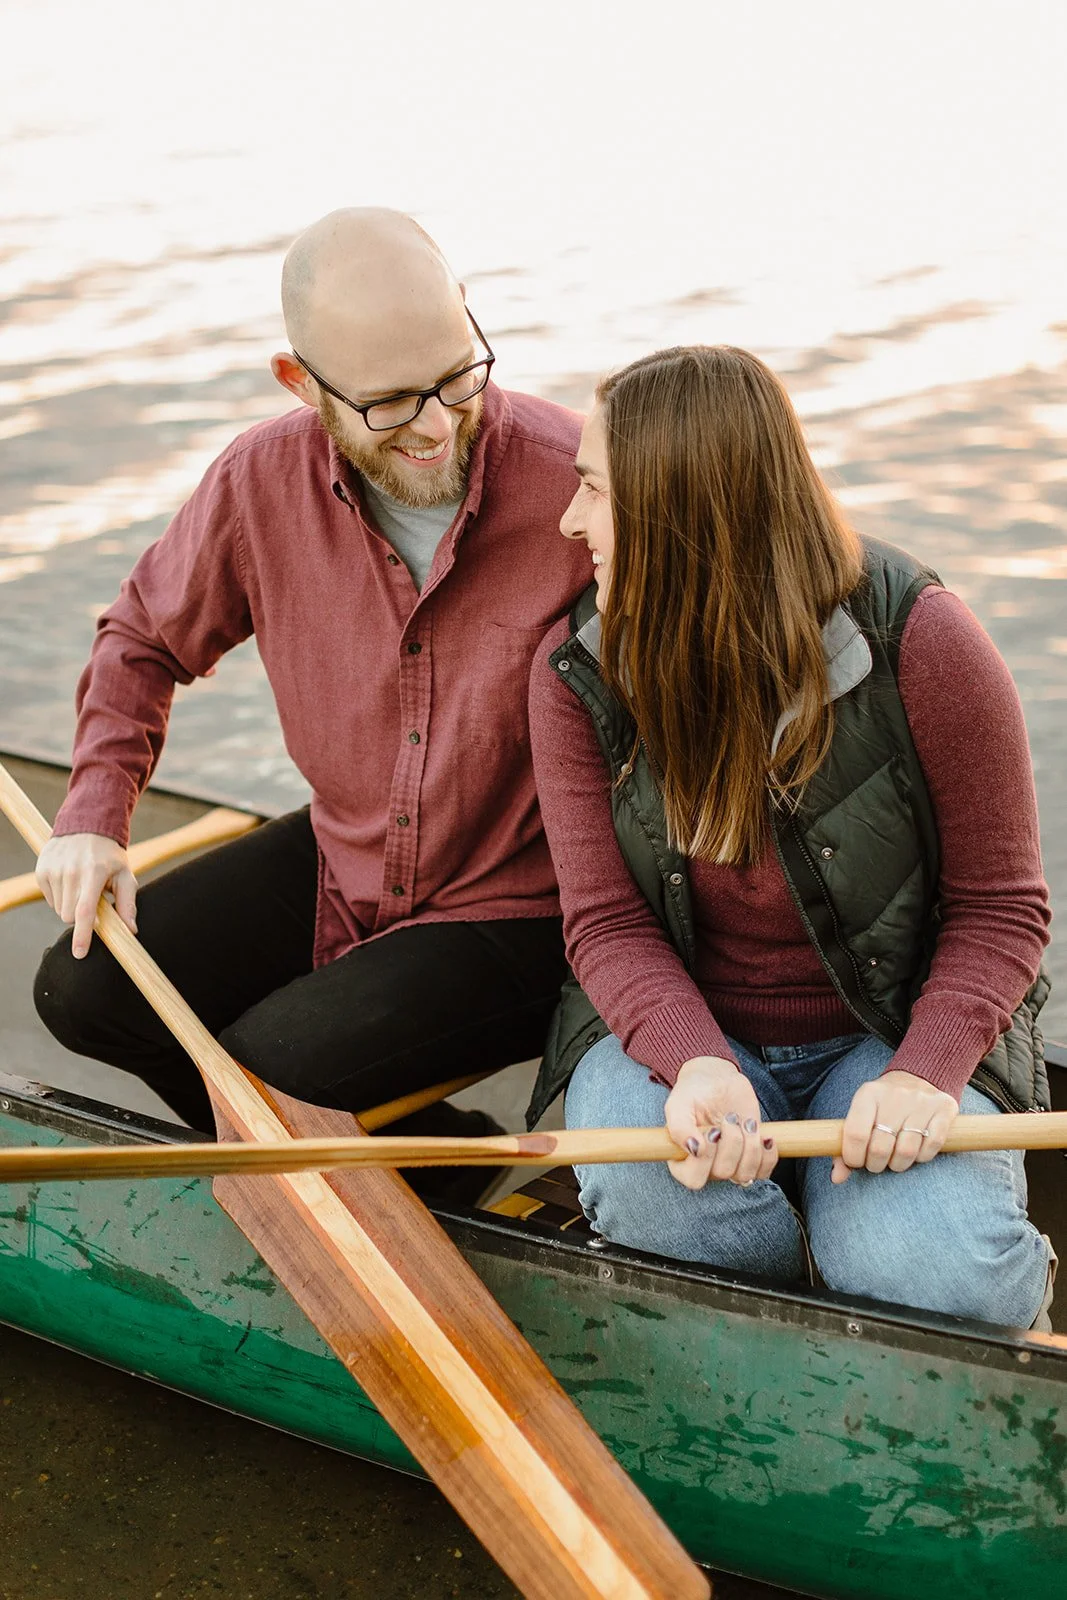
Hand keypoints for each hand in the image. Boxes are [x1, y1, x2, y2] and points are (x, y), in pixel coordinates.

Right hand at [35, 832, 137, 958]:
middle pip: (69, 916)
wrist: (86, 826)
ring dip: (70, 906)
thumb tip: (131, 931)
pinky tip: (70, 882)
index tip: (79, 954)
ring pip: (59, 910)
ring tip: (82, 887)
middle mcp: (70, 872)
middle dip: (81, 917)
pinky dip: (60, 897)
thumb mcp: (124, 875)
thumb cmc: (109, 855)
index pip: (84, 911)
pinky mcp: (42, 871)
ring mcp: (53, 871)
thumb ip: (127, 904)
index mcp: (93, 873)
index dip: (82, 935)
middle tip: (92, 901)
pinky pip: (49, 900)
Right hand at [664, 1056, 777, 1190]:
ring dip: (750, 1146)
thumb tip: (694, 1150)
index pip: (694, 1179)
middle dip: (731, 1142)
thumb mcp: (679, 1104)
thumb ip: (679, 1128)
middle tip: (729, 1118)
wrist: (716, 1081)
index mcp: (683, 1159)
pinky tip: (764, 1135)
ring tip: (746, 1123)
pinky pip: (763, 1172)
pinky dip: (768, 1155)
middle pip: (723, 1172)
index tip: (712, 1131)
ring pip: (745, 1175)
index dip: (706, 1159)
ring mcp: (730, 1164)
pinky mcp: (751, 1160)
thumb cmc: (693, 1093)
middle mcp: (706, 1167)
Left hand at [831, 1068, 957, 1184]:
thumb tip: (837, 1178)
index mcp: (868, 1093)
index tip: (856, 1162)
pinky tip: (915, 1151)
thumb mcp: (862, 1114)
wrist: (919, 1076)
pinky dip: (921, 1157)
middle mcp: (895, 1096)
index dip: (853, 1157)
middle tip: (876, 1163)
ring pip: (907, 1151)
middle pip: (880, 1148)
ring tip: (894, 1160)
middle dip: (875, 1164)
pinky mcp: (944, 1109)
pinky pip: (931, 1146)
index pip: (856, 1134)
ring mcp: (921, 1102)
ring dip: (898, 1164)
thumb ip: (847, 1144)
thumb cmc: (883, 1104)